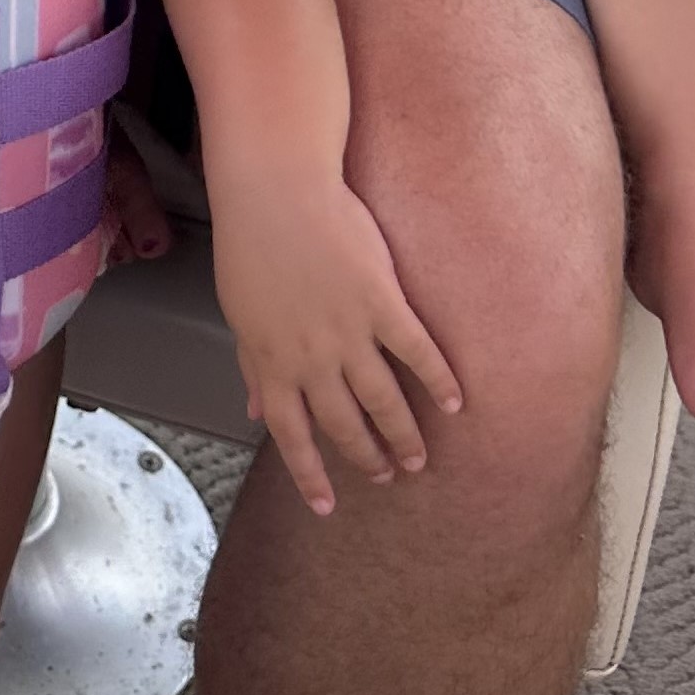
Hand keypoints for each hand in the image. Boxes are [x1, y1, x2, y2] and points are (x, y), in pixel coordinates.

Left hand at [211, 170, 461, 517]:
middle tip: (389, 477)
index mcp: (272, 362)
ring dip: (403, 435)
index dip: (311, 474)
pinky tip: (453, 402)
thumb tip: (255, 411)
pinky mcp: (382, 302)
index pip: (292, 436)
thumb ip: (253, 366)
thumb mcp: (241, 313)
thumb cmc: (251, 244)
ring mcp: (349, 332)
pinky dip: (438, 380)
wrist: (275, 188)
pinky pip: (416, 352)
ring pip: (384, 400)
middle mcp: (312, 359)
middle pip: (345, 424)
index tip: (328, 506)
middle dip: (368, 457)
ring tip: (419, 457)